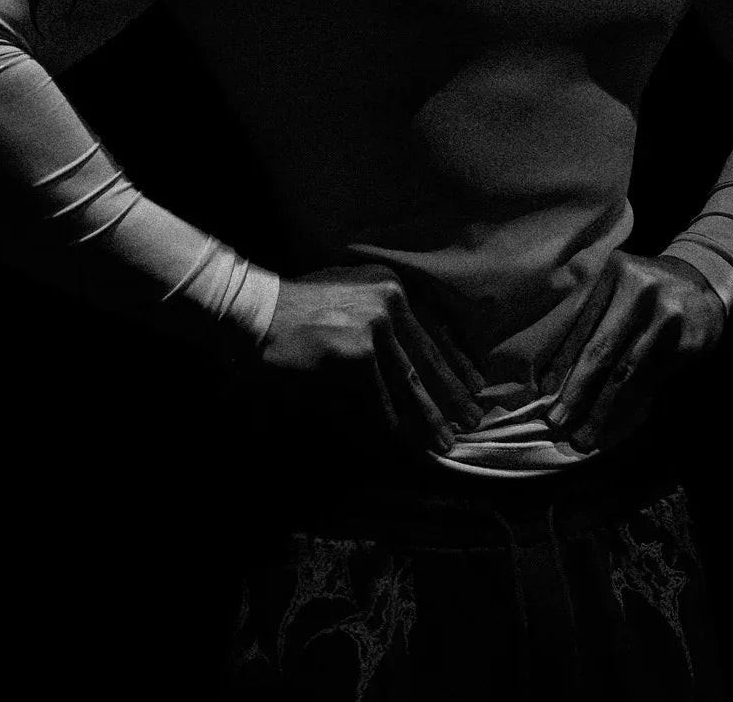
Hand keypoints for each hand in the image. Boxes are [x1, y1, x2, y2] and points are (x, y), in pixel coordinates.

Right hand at [257, 264, 483, 455]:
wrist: (255, 311)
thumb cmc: (299, 306)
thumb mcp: (350, 293)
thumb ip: (385, 315)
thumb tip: (417, 356)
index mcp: (391, 285)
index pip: (435, 329)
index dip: (458, 362)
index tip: (477, 386)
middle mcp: (389, 300)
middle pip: (428, 360)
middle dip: (451, 397)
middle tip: (472, 423)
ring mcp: (374, 327)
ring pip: (408, 387)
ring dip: (428, 420)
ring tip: (443, 443)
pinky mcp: (357, 355)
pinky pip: (379, 403)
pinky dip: (390, 429)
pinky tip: (401, 446)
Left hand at [541, 252, 724, 453]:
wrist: (704, 279)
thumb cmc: (644, 288)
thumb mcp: (616, 285)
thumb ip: (590, 315)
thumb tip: (552, 370)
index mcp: (616, 273)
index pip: (583, 326)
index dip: (562, 362)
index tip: (545, 392)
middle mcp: (642, 292)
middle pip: (603, 351)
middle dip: (578, 391)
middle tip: (558, 422)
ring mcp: (669, 318)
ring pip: (628, 374)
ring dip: (603, 410)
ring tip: (584, 436)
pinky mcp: (690, 343)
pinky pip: (653, 381)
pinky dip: (632, 405)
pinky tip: (616, 422)